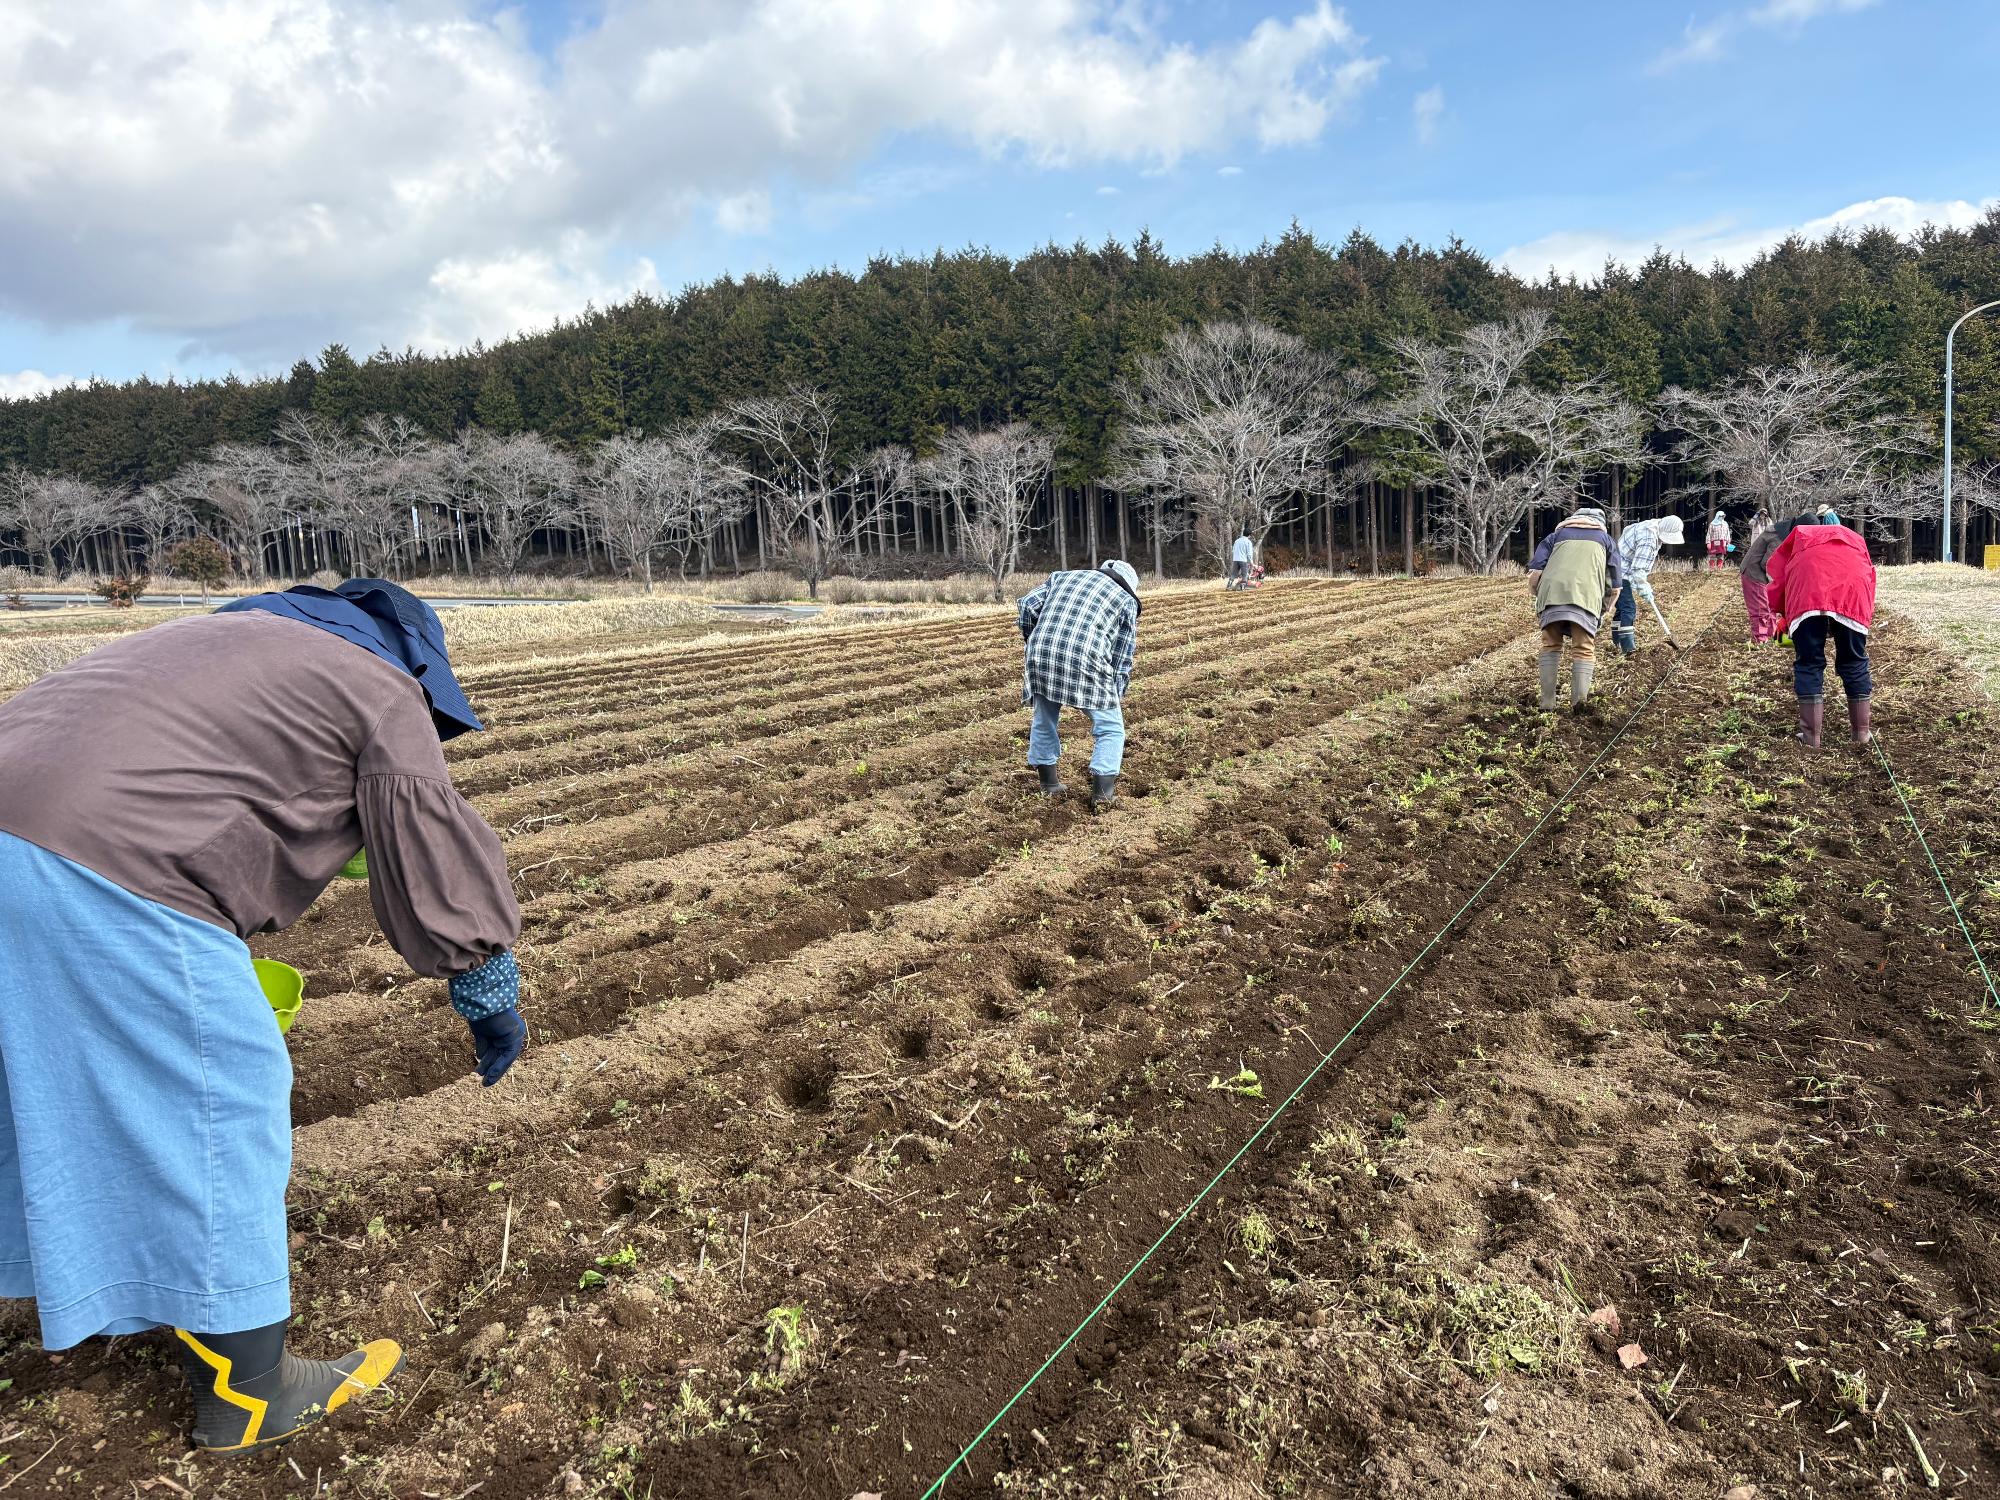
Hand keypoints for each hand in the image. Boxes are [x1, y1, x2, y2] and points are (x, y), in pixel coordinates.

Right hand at [449, 951, 522, 1085]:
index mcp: (500, 1030)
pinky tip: (490, 1076)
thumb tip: (480, 1056)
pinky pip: (508, 1056)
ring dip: (495, 1071)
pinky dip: (499, 1067)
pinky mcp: (515, 1037)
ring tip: (485, 1083)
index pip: (495, 1049)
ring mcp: (513, 1035)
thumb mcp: (480, 1032)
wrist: (483, 1000)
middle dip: (490, 1069)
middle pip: (499, 1055)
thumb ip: (482, 1043)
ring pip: (504, 1058)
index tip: (479, 1072)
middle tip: (483, 1081)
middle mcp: (508, 1033)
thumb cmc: (479, 1011)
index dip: (487, 1062)